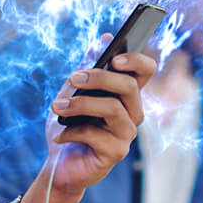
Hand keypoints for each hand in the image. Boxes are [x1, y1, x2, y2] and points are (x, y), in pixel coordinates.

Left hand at [45, 41, 156, 191]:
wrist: (58, 165)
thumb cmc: (68, 126)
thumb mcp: (73, 92)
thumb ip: (87, 67)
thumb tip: (104, 37)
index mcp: (126, 95)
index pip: (145, 70)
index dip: (136, 60)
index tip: (114, 57)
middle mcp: (132, 113)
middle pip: (129, 86)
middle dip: (99, 77)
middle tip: (74, 77)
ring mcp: (126, 134)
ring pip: (113, 108)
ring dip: (80, 104)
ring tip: (56, 106)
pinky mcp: (115, 153)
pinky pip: (95, 134)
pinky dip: (72, 131)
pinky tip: (58, 135)